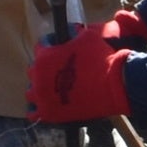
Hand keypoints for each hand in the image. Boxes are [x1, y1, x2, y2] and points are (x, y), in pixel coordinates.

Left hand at [27, 13, 145, 125]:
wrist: (114, 85)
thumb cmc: (101, 59)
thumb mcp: (88, 36)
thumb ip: (75, 33)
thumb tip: (74, 32)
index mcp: (44, 57)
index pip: (40, 47)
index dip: (51, 45)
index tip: (59, 48)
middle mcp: (38, 77)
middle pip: (34, 71)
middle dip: (44, 69)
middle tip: (59, 70)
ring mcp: (42, 97)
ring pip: (32, 92)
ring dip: (40, 89)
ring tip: (52, 90)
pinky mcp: (49, 114)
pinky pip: (34, 114)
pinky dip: (39, 109)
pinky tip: (48, 106)